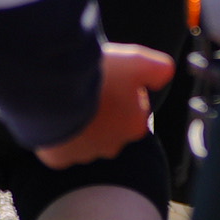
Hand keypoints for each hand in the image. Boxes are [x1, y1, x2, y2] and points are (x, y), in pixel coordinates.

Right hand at [35, 43, 178, 168]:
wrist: (55, 90)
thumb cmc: (97, 76)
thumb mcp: (136, 61)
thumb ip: (158, 68)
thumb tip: (165, 75)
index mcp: (134, 125)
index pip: (135, 110)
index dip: (123, 91)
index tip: (109, 78)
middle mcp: (113, 146)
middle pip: (111, 128)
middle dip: (102, 112)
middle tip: (88, 88)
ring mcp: (85, 155)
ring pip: (85, 140)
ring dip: (81, 125)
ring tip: (69, 100)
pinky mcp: (59, 159)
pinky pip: (60, 150)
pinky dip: (58, 137)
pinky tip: (55, 118)